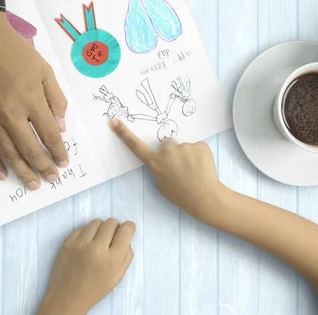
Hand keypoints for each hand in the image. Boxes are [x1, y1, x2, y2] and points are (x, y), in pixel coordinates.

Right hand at [0, 11, 68, 189]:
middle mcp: (11, 113)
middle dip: (44, 167)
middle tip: (52, 179)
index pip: (50, 134)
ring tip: (33, 184)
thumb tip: (61, 127)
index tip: (64, 163)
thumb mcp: (45, 71)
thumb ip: (56, 100)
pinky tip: (1, 175)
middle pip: (30, 149)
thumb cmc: (16, 52)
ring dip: (22, 171)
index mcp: (32, 100)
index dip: (58, 151)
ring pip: (8, 152)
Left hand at [37, 219, 135, 314]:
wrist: (68, 297)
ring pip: (97, 221)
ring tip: (97, 240)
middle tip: (111, 239)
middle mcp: (97, 248)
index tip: (126, 231)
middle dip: (115, 228)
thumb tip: (126, 238)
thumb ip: (127, 255)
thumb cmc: (95, 289)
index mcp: (112, 258)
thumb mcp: (118, 276)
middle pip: (112, 222)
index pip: (126, 229)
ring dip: (100, 229)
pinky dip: (87, 232)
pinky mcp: (67, 242)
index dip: (129, 228)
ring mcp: (80, 244)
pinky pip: (82, 227)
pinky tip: (86, 243)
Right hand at [109, 118, 225, 220]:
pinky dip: (200, 156)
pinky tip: (202, 167)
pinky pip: (198, 148)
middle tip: (181, 167)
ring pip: (184, 147)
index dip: (123, 133)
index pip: (135, 146)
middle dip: (173, 151)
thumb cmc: (180, 194)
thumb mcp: (161, 184)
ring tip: (193, 171)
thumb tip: (164, 160)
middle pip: (168, 144)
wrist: (203, 197)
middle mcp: (167, 151)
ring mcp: (184, 147)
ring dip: (188, 155)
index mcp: (154, 162)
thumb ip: (159, 168)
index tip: (114, 121)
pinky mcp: (199, 145)